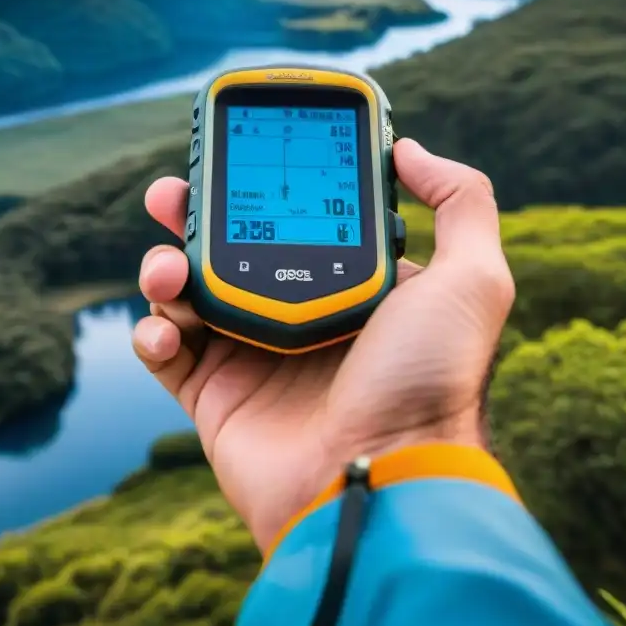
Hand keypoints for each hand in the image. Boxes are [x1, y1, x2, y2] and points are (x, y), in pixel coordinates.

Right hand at [133, 138, 515, 550]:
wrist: (380, 475)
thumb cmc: (429, 380)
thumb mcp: (473, 279)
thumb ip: (461, 202)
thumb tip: (410, 150)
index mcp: (351, 288)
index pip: (296, 224)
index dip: (262, 190)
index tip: (236, 158)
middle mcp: (301, 319)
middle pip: (230, 251)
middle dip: (193, 217)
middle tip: (170, 195)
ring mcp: (255, 359)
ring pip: (190, 294)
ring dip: (164, 268)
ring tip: (167, 267)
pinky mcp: (217, 400)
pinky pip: (166, 353)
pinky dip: (152, 330)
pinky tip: (166, 326)